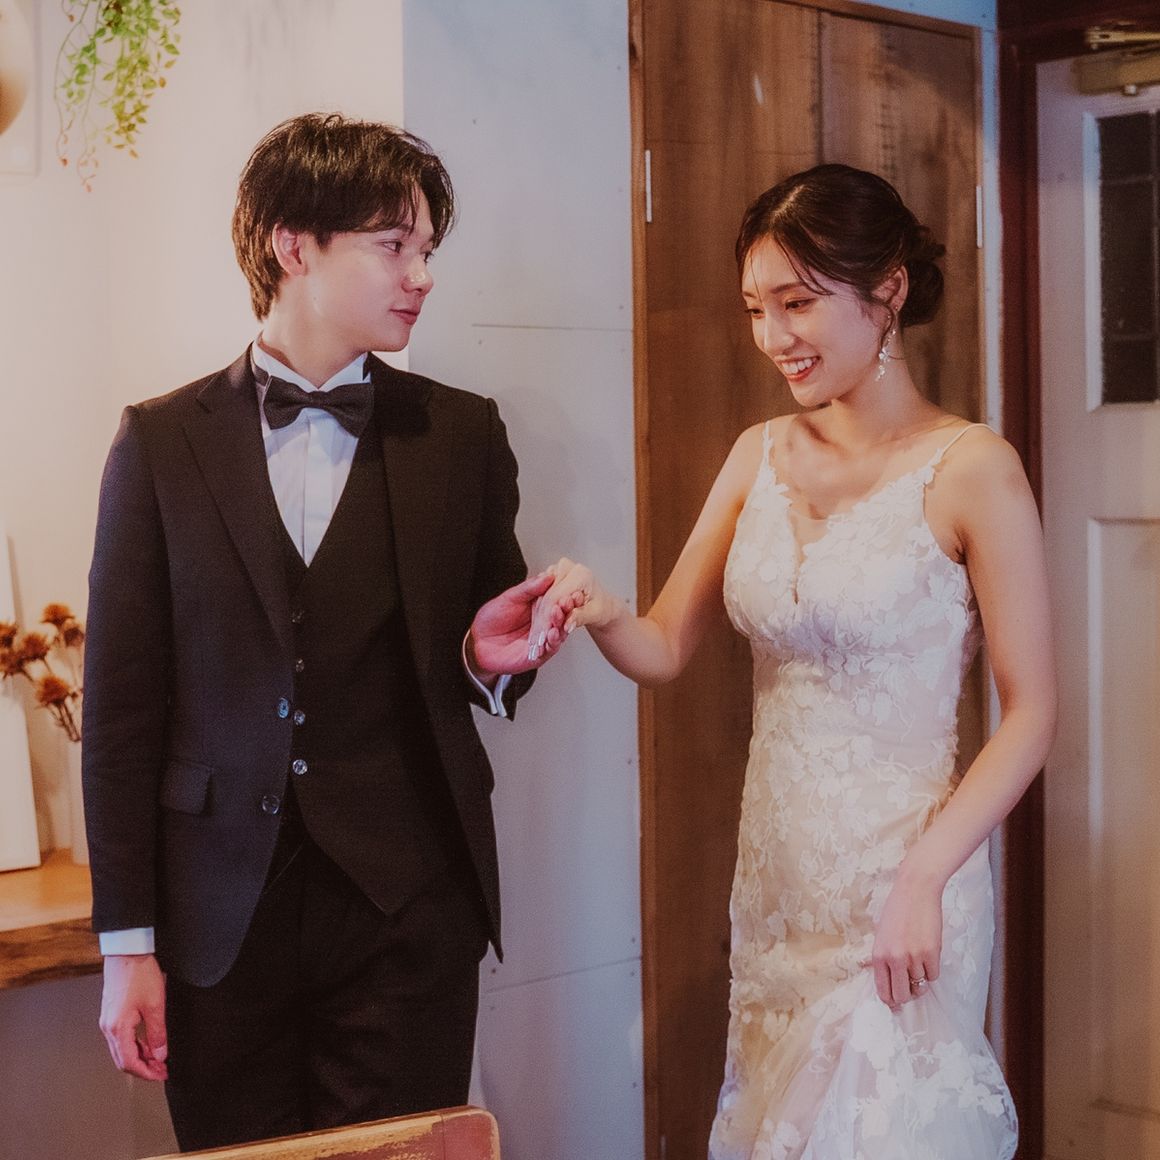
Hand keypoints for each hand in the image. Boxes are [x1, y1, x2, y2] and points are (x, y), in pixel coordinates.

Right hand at [99, 954, 168, 1080]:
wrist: (127, 952)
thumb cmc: (139, 973)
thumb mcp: (156, 1004)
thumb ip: (157, 1033)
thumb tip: (160, 1054)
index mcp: (117, 1028)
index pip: (129, 1062)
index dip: (146, 1073)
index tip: (161, 1075)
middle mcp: (108, 1027)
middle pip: (123, 1059)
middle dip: (143, 1068)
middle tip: (161, 1070)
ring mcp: (108, 1020)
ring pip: (122, 1049)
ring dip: (139, 1056)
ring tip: (158, 1058)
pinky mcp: (112, 1013)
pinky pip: (121, 1037)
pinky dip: (135, 1044)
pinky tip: (148, 1043)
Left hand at [470, 571, 574, 676]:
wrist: (478, 643)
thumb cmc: (492, 619)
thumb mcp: (509, 598)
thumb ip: (528, 588)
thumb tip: (548, 576)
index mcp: (541, 605)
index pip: (559, 598)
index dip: (567, 593)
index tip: (571, 588)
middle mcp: (546, 621)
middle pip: (564, 615)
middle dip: (568, 608)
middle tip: (567, 601)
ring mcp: (544, 638)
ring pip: (561, 631)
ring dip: (562, 623)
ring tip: (558, 614)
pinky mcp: (541, 654)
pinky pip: (551, 648)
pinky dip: (554, 641)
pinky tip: (553, 633)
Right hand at [527, 557, 622, 659]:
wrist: (602, 605)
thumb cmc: (601, 607)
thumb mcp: (595, 614)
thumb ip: (580, 617)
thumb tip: (568, 624)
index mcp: (579, 574)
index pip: (555, 597)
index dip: (548, 619)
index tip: (543, 636)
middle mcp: (566, 568)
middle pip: (546, 598)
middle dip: (542, 622)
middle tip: (538, 641)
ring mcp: (556, 571)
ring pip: (540, 599)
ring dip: (538, 620)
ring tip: (537, 639)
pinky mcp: (550, 577)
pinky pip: (540, 598)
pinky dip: (539, 615)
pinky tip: (537, 630)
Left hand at [870, 873, 942, 1009]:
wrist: (915, 891)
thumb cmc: (896, 910)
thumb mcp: (880, 932)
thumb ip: (878, 955)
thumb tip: (870, 970)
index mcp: (879, 955)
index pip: (883, 990)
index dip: (890, 1001)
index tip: (895, 1004)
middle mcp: (894, 959)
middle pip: (902, 995)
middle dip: (906, 997)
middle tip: (909, 991)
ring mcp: (914, 957)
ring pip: (920, 986)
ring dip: (920, 981)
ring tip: (918, 965)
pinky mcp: (931, 954)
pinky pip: (933, 976)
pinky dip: (931, 971)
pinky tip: (928, 956)